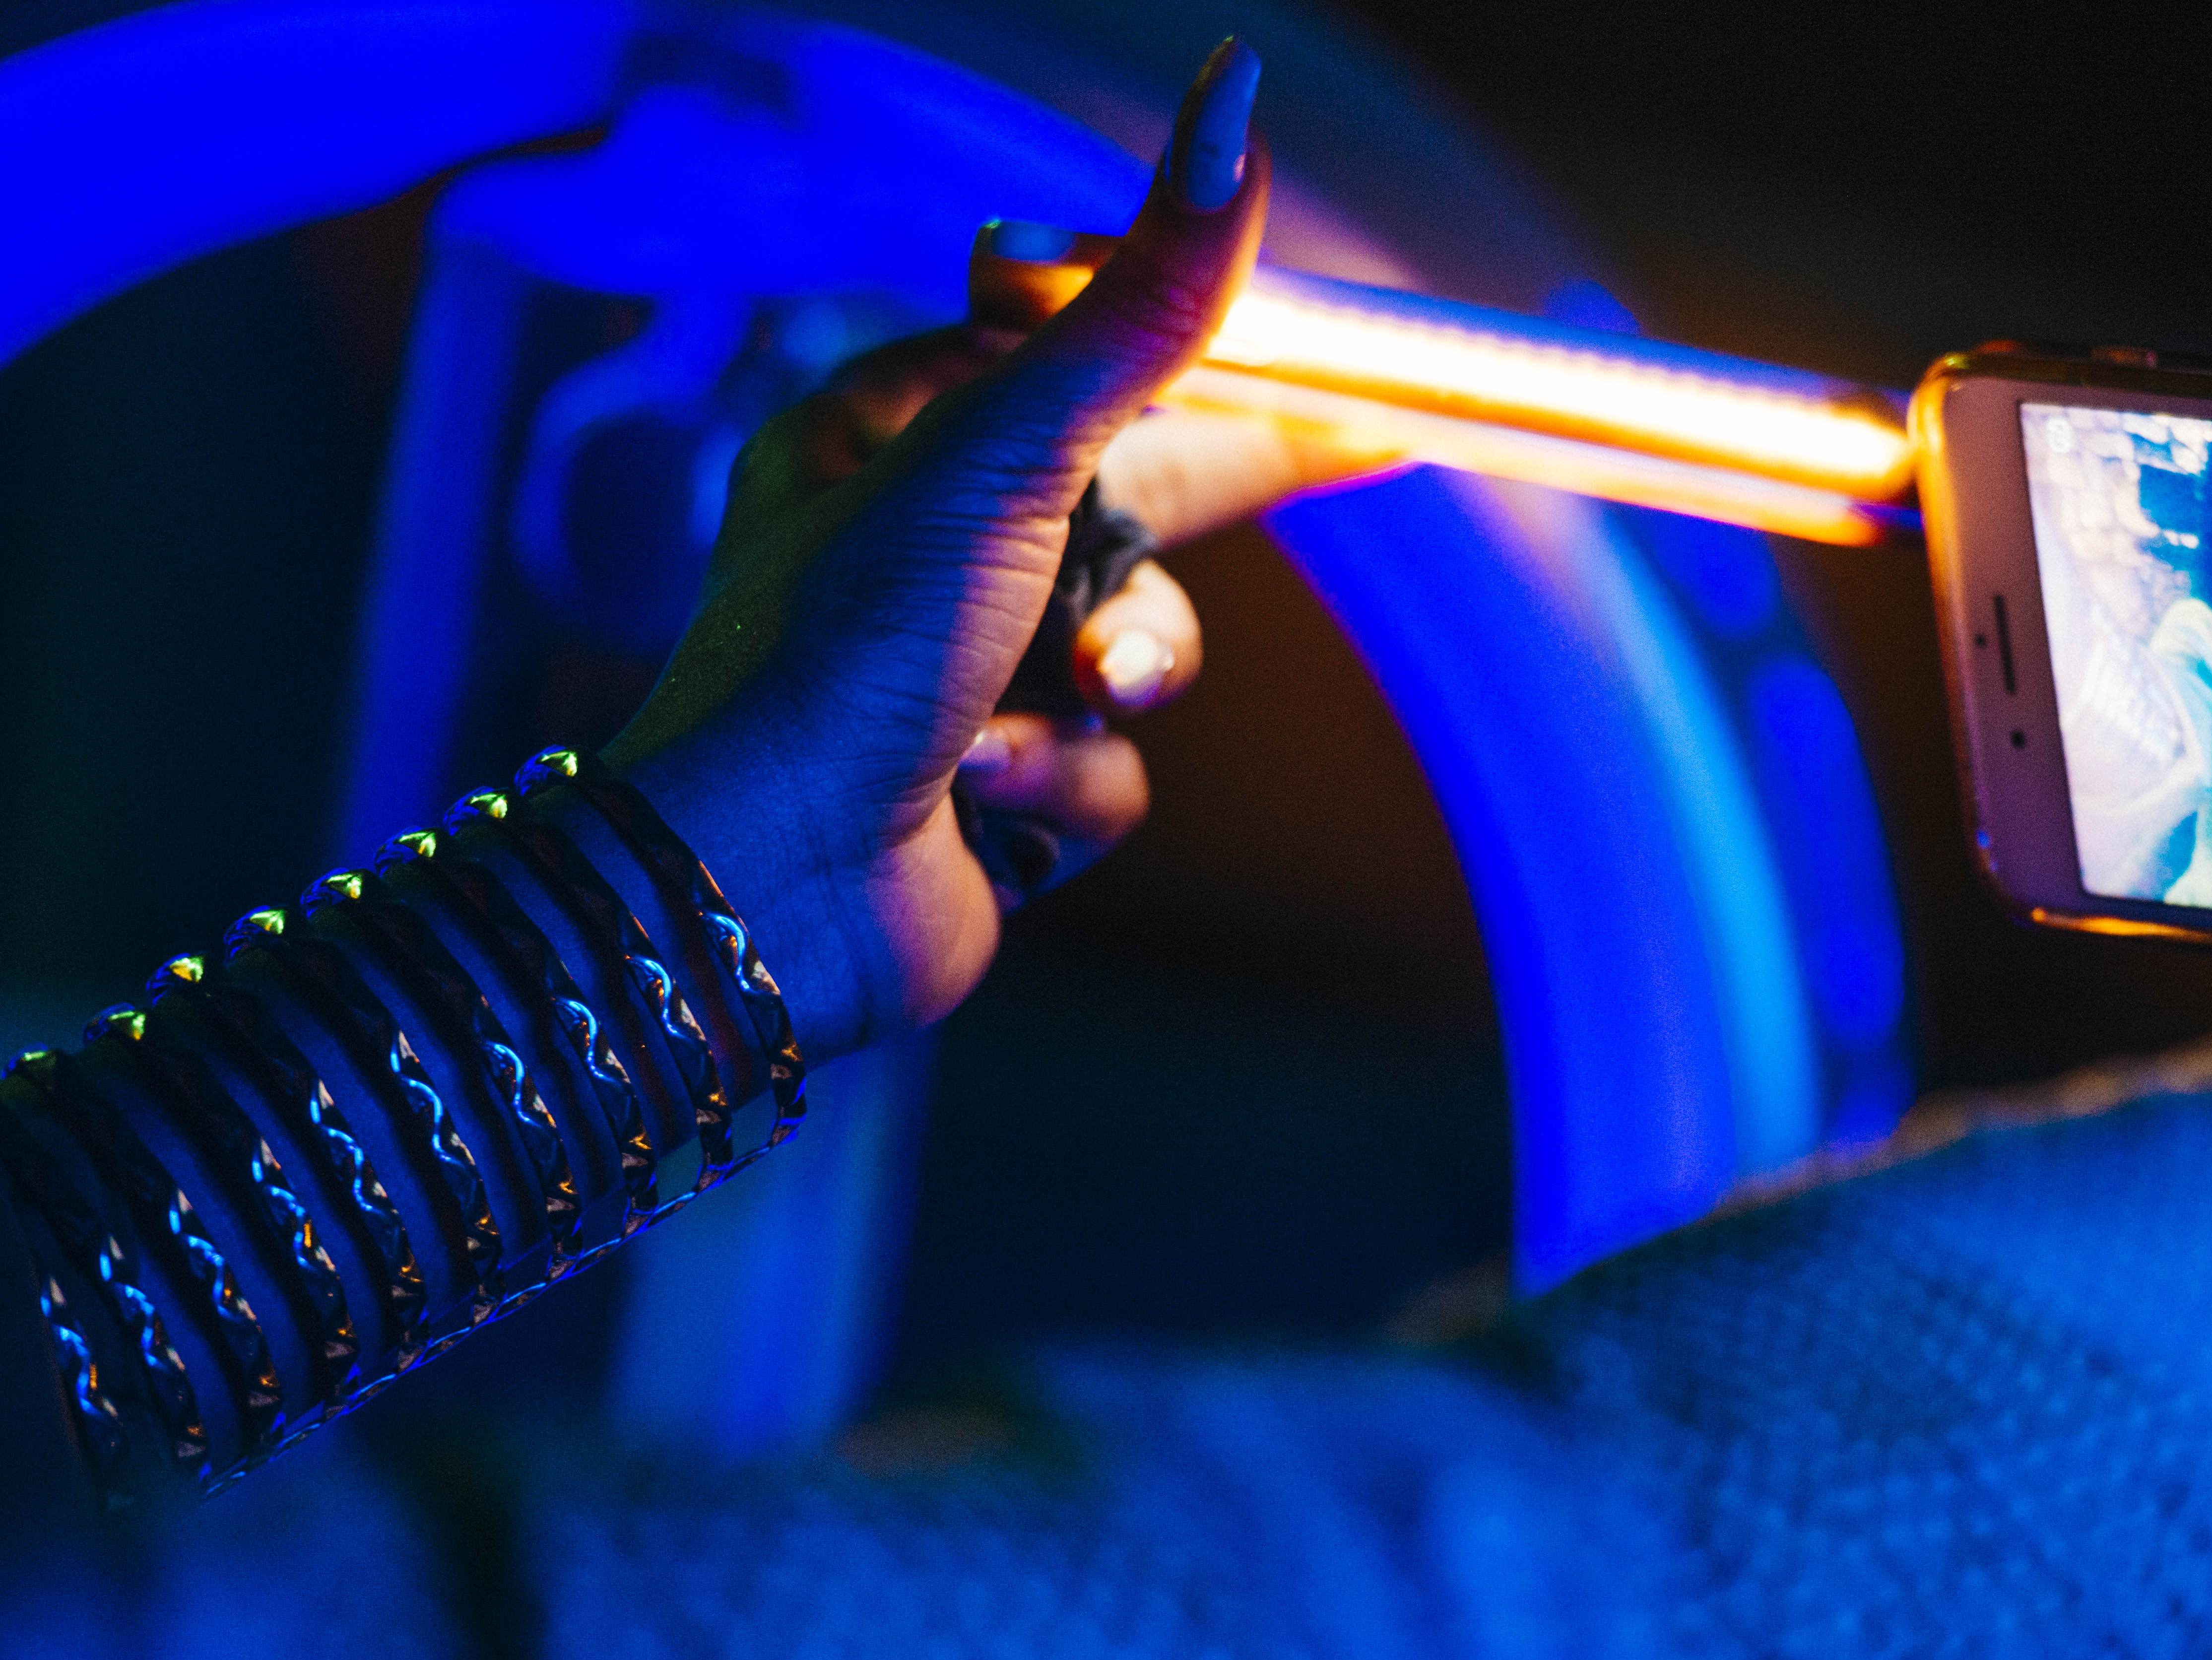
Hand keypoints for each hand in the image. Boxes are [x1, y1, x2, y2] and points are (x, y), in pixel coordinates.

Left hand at [594, 40, 1368, 1061]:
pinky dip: (1066, 785)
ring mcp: (961, 677)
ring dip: (1116, 682)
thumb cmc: (841, 654)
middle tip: (1327, 473)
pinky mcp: (997, 792)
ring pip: (1137, 654)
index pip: (1096, 364)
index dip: (1216, 357)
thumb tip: (1236, 114)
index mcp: (891, 436)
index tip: (1338, 361)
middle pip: (1138, 510)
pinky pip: (1110, 770)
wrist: (765, 886)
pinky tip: (985, 800)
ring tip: (1051, 699)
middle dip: (1176, 543)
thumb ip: (1141, 310)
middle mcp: (923, 549)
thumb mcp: (1007, 455)